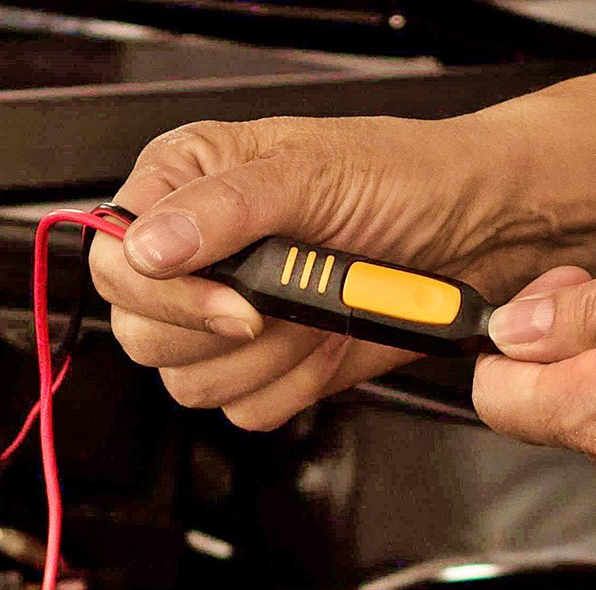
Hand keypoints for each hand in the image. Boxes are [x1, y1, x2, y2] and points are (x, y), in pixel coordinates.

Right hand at [90, 114, 535, 429]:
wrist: (476, 233)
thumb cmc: (405, 180)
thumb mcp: (314, 174)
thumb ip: (226, 209)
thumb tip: (147, 245)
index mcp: (192, 190)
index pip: (120, 264)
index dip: (168, 296)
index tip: (237, 303)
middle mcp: (206, 259)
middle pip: (144, 335)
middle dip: (221, 333)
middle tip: (285, 304)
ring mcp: (239, 320)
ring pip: (194, 383)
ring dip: (266, 360)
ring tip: (318, 314)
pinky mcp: (276, 367)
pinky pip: (249, 410)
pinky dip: (293, 387)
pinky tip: (328, 344)